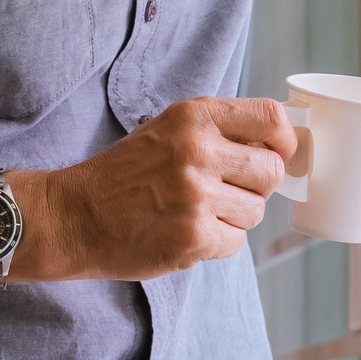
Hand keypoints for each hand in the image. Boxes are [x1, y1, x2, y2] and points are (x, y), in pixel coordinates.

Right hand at [14, 98, 294, 281]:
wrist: (75, 215)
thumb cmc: (124, 172)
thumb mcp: (167, 129)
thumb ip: (218, 129)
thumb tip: (280, 145)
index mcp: (194, 116)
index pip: (271, 118)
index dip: (285, 140)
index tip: (280, 154)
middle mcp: (197, 151)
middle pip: (272, 171)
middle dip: (257, 186)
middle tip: (227, 190)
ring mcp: (195, 196)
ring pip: (256, 211)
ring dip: (235, 216)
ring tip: (197, 212)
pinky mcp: (192, 237)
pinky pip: (235, 242)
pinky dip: (217, 242)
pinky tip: (186, 232)